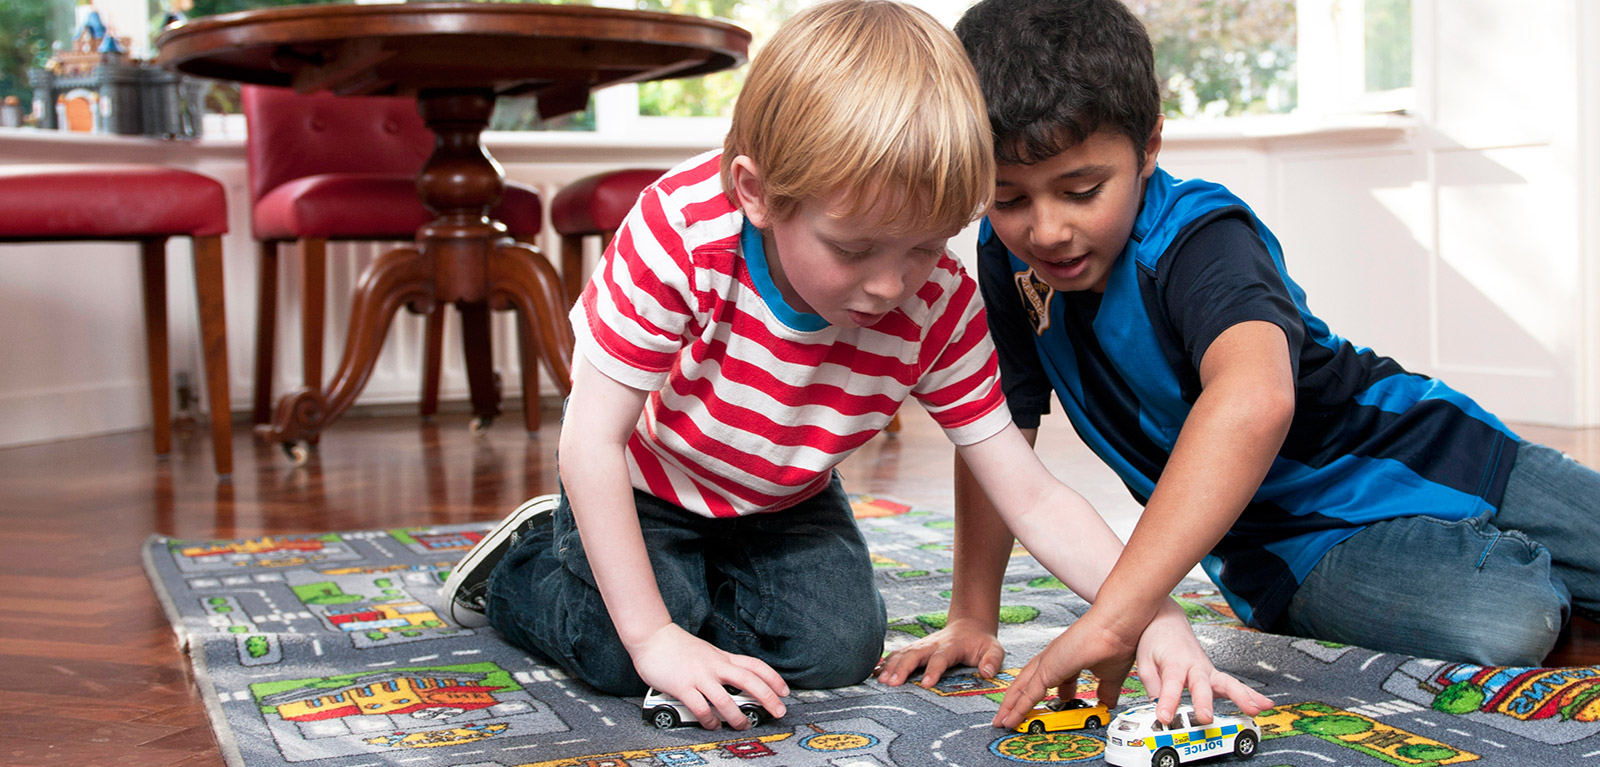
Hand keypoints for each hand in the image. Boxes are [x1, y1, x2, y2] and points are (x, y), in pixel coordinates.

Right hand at [630, 623, 788, 729]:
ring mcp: (699, 676)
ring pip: (726, 699)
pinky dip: (709, 720)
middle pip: (749, 680)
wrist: (652, 636)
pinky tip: (712, 725)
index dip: (773, 678)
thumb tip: (735, 681)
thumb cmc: (677, 646)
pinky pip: (700, 708)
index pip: (755, 665)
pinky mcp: (682, 686)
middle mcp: (715, 666)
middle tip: (778, 711)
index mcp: (722, 657)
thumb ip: (720, 665)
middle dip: (768, 697)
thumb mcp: (707, 652)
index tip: (784, 691)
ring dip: (738, 716)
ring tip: (744, 725)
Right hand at [876, 617, 1005, 687]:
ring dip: (890, 666)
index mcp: (951, 646)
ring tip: (880, 682)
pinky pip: (897, 654)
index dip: (933, 670)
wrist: (969, 626)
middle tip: (892, 684)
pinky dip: (885, 663)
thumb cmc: (981, 643)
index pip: (940, 658)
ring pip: (902, 653)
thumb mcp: (994, 649)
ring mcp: (921, 645)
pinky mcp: (915, 648)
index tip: (925, 684)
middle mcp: (932, 644)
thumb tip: (986, 673)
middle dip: (902, 668)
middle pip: (914, 654)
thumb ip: (993, 660)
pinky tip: (874, 673)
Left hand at [992, 611, 1134, 728]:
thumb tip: (1107, 703)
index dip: (1045, 694)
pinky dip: (1019, 707)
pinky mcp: (1047, 668)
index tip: (1046, 706)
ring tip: (1006, 720)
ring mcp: (1048, 662)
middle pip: (1029, 683)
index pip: (1049, 679)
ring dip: (1013, 705)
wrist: (1117, 626)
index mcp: (1067, 659)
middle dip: (1020, 700)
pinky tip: (1013, 718)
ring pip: (1023, 688)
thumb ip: (1106, 690)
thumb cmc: (1117, 642)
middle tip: (1014, 716)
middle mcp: (1054, 658)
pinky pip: (1029, 693)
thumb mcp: (1110, 675)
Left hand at [1135, 600, 1272, 724]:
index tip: (1164, 717)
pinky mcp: (1214, 675)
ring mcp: (1208, 670)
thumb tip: (1159, 709)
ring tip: (1255, 710)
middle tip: (1205, 718)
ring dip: (1242, 697)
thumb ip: (1153, 687)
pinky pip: (1234, 686)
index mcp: (1174, 662)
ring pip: (1227, 683)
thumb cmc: (1156, 641)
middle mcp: (1195, 665)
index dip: (1167, 701)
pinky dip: (1251, 694)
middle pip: (1202, 684)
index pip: (1170, 683)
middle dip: (1204, 701)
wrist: (1166, 621)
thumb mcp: (1145, 663)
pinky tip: (1265, 705)